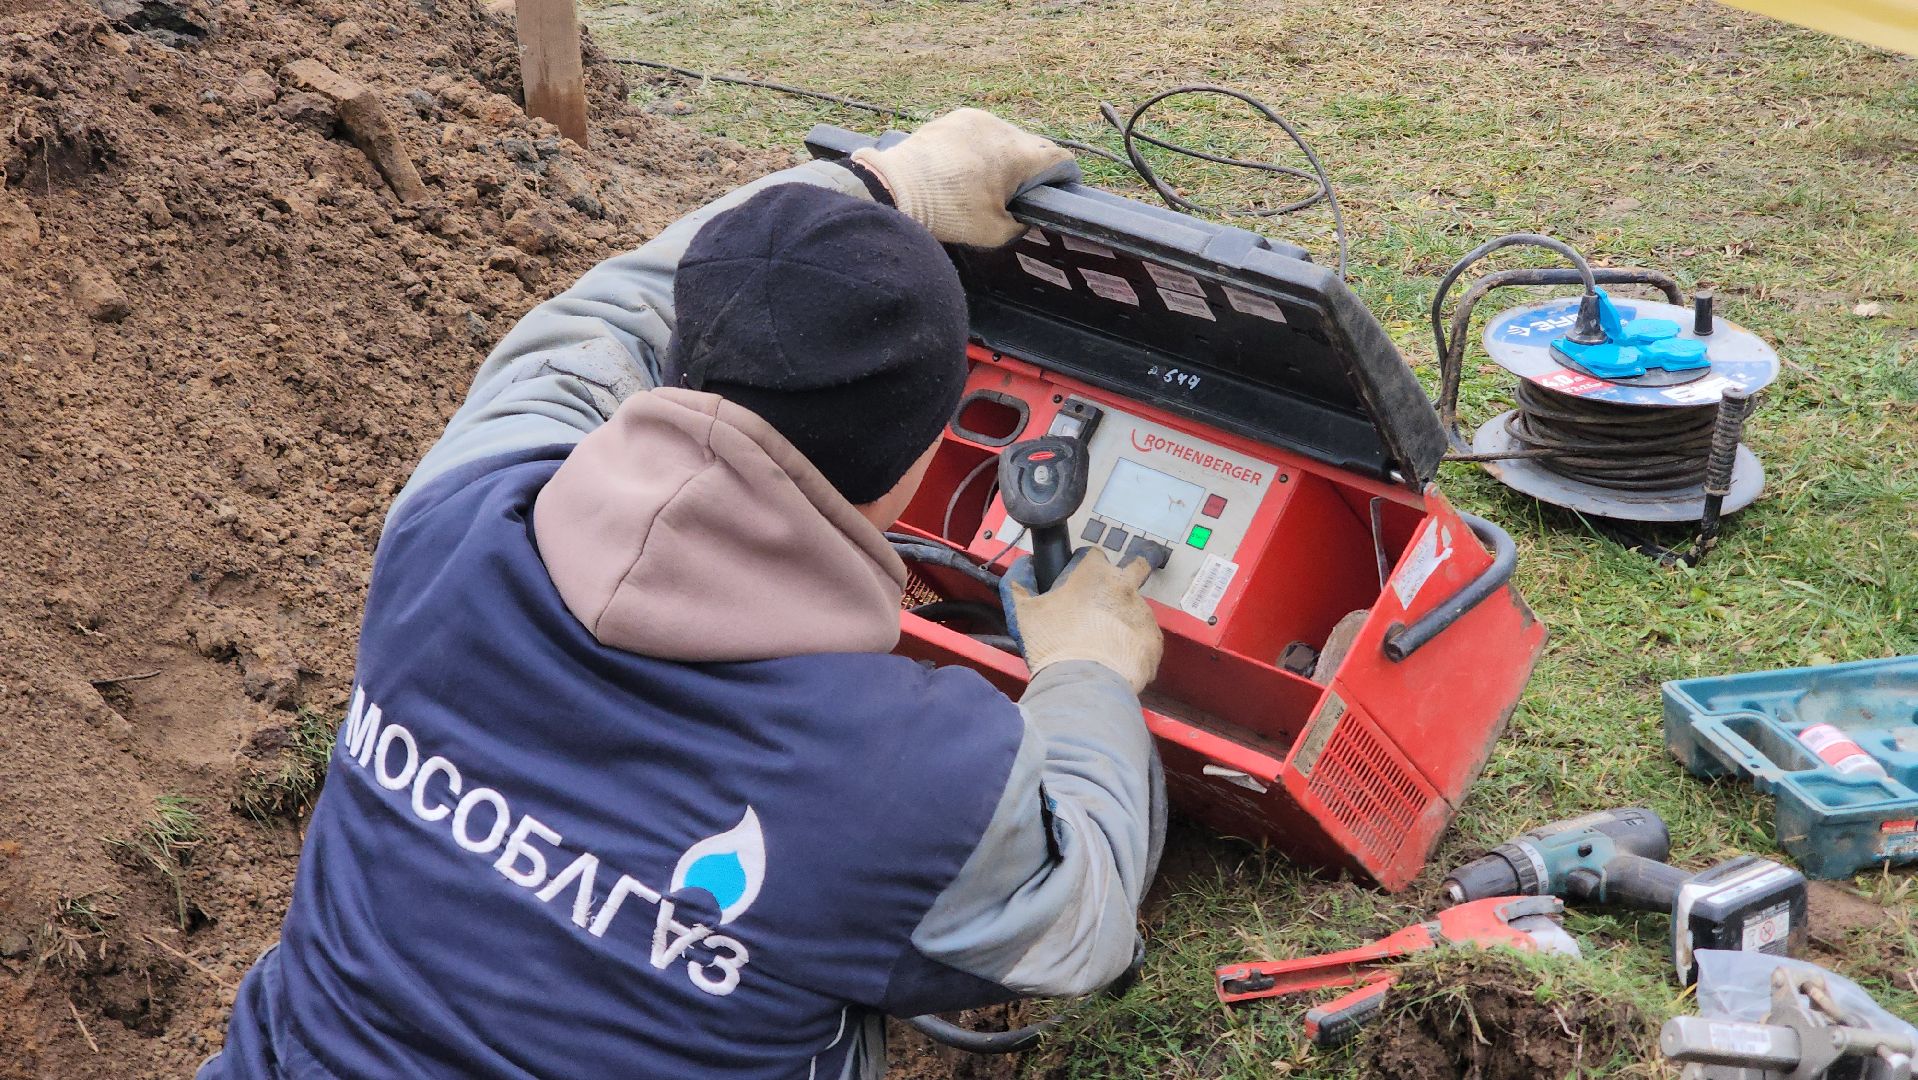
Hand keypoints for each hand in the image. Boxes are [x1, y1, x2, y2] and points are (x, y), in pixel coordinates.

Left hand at [852, 108, 1074, 247]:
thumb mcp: (994, 232)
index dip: (1064, 177)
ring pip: (1005, 136)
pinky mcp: (954, 117)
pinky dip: (979, 147)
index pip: (1060, 159)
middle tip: (1017, 192)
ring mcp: (977, 119)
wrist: (896, 189)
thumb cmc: (948, 211)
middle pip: (1033, 146)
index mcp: (1019, 155)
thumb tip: (1026, 215)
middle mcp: (1003, 129)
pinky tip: (964, 167)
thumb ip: (1021, 223)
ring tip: (986, 180)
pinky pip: (980, 131)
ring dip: (1004, 155)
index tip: (1058, 190)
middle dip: (1031, 167)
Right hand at [1000, 548, 1163, 692]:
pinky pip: (1144, 638)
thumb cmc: (1054, 645)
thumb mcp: (1023, 611)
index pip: (1092, 555)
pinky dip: (1132, 645)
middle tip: (1107, 599)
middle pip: (1135, 567)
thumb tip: (1025, 567)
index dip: (1082, 569)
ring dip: (1123, 618)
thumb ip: (1020, 582)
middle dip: (1124, 577)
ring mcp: (1143, 613)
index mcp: (1094, 573)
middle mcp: (1124, 587)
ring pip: (1137, 608)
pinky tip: (1115, 658)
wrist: (1083, 684)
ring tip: (1104, 642)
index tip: (1075, 585)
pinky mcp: (1154, 641)